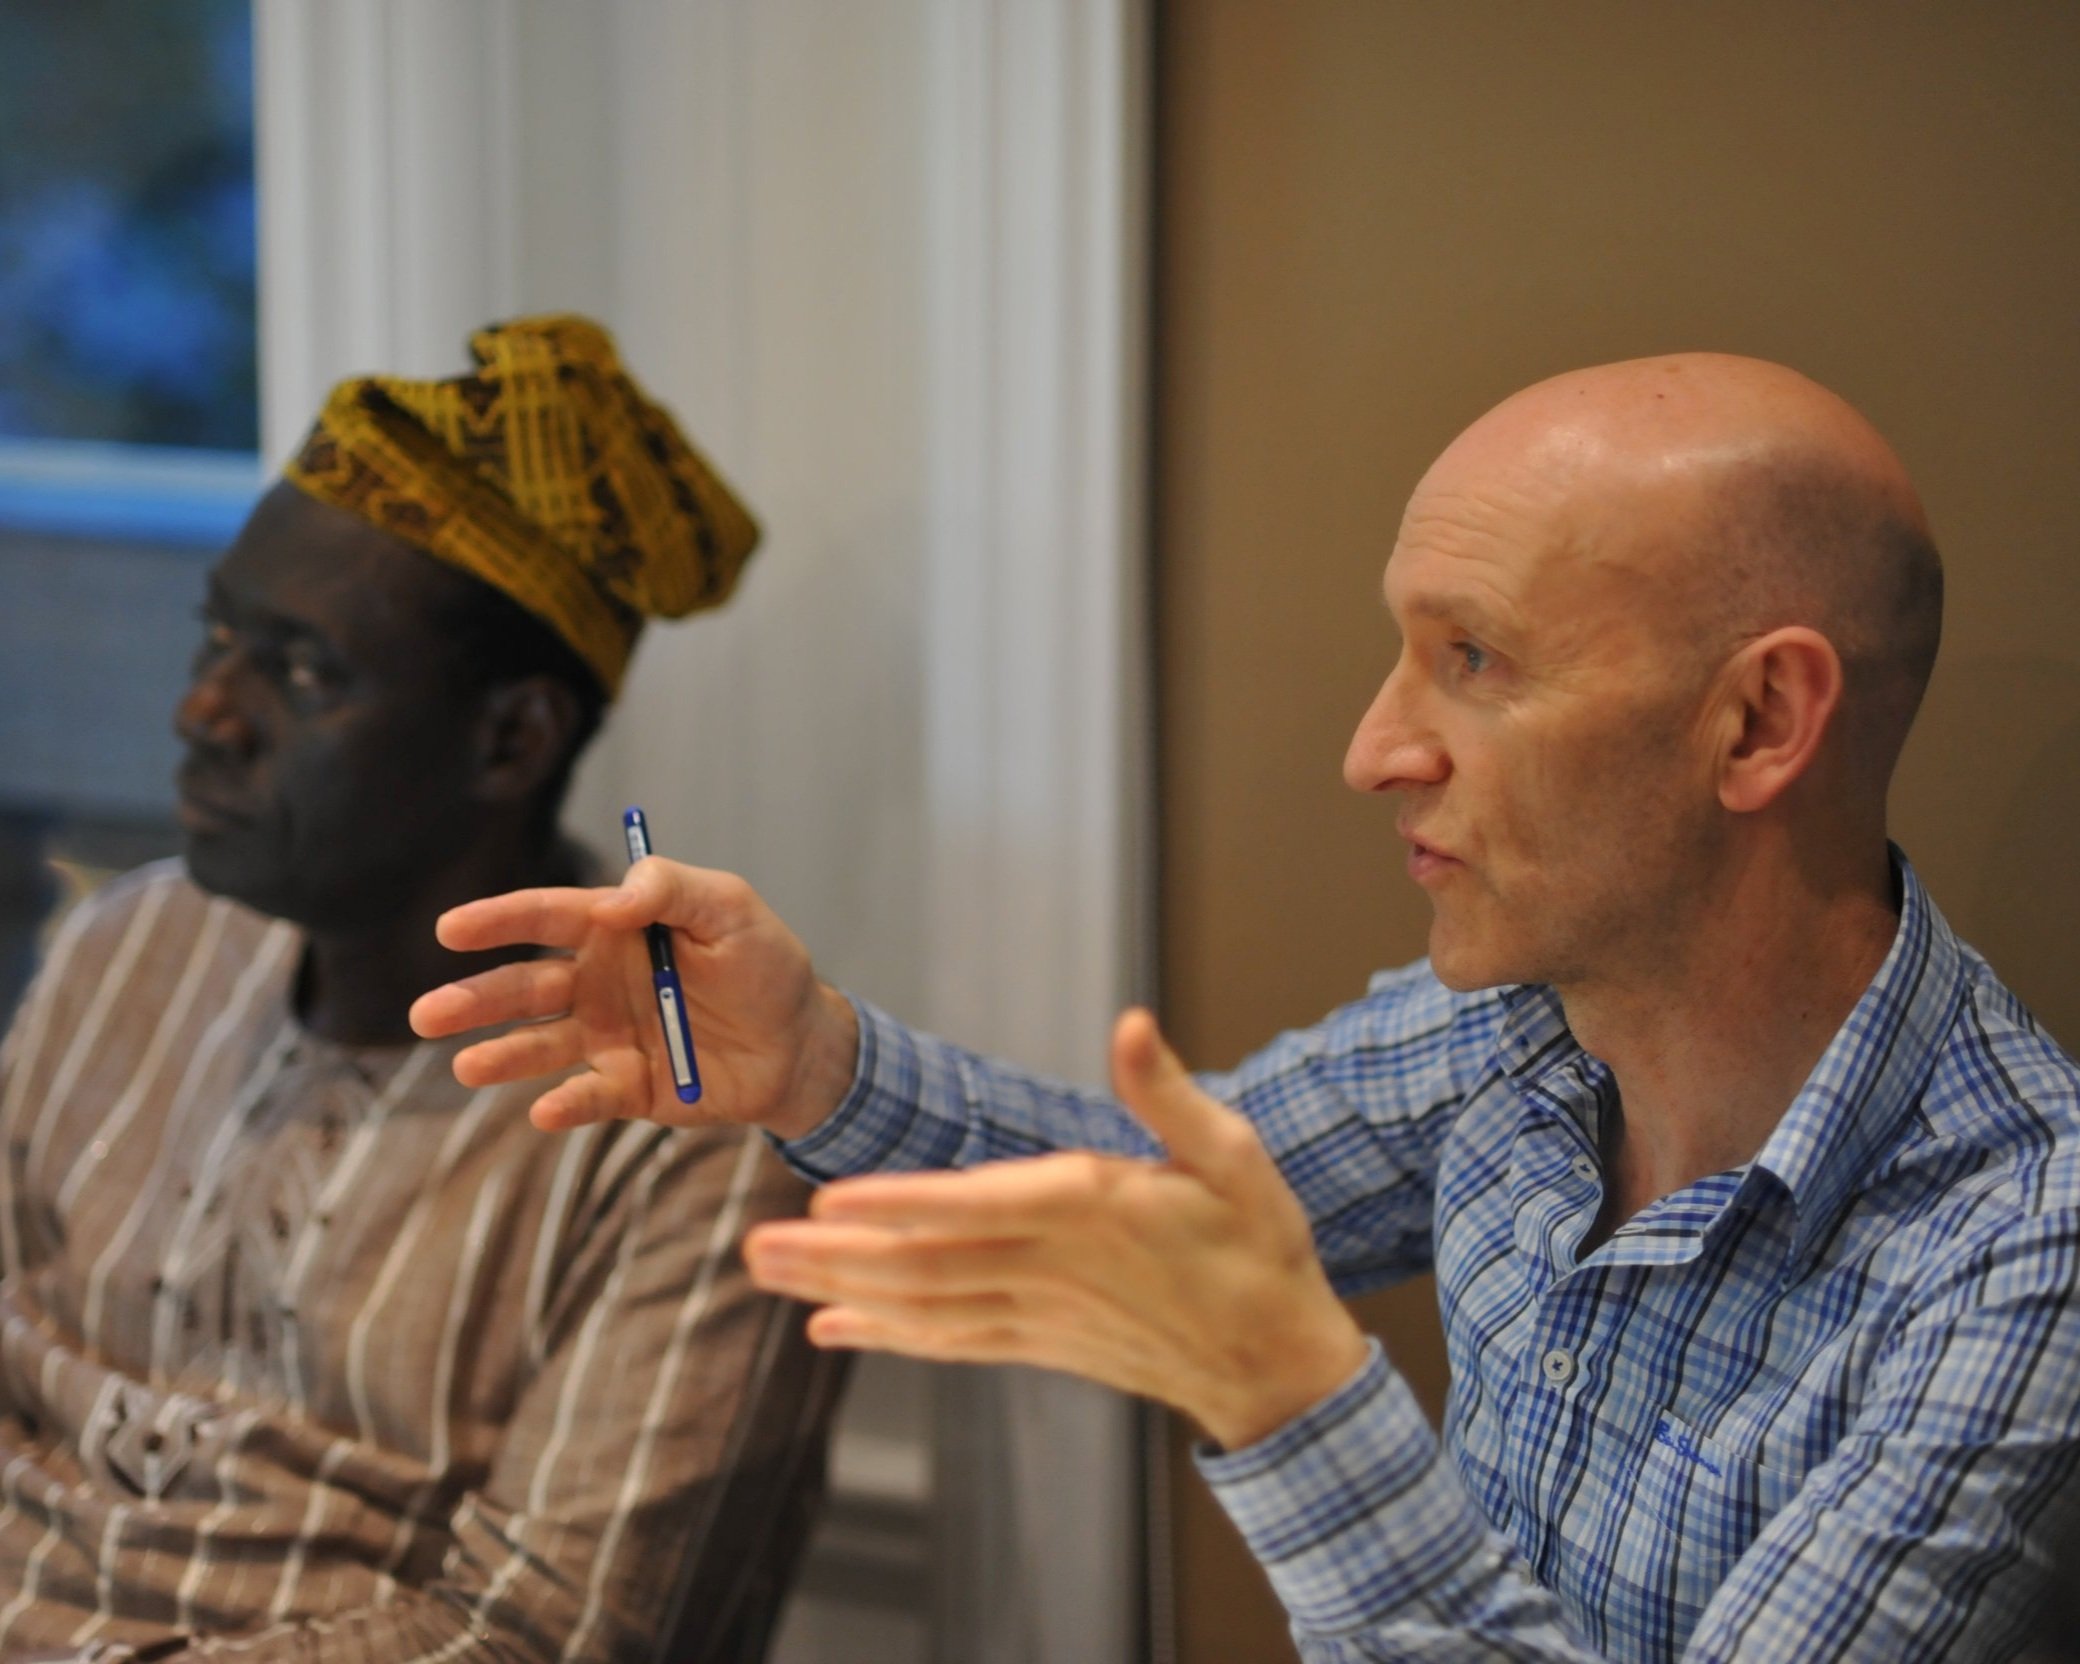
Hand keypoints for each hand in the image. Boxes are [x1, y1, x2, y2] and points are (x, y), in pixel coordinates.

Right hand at [407, 858, 858, 1137]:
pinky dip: (566, 1104)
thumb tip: (614, 896)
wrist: (802, 1042)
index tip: (450, 928)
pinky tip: (546, 1109)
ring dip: (501, 1055)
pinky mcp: (627, 1089)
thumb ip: (673, 889)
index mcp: (614, 930)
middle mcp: (597, 983)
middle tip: (427, 1013)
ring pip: (539, 1045)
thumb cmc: (766, 965)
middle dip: (474, 998)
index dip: (497, 921)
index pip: (545, 917)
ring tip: (466, 1066)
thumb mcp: (731, 908)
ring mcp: (607, 1038)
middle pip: (524, 987)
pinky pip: (587, 1096)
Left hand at [744, 1008, 1369, 1449]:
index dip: (897, 1206)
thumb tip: (1130, 1024)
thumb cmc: (1258, 1246)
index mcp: (1092, 1209)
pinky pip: (951, 1342)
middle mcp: (1052, 1268)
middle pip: (925, 1264)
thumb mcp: (1235, 1154)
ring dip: (839, 1291)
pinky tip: (831, 1328)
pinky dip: (887, 1336)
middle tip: (752, 1248)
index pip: (976, 1207)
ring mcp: (1040, 1315)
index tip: (827, 1201)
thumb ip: (1168, 1093)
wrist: (1276, 1363)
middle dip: (833, 1257)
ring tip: (764, 1276)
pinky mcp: (1040, 1344)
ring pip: (923, 1306)